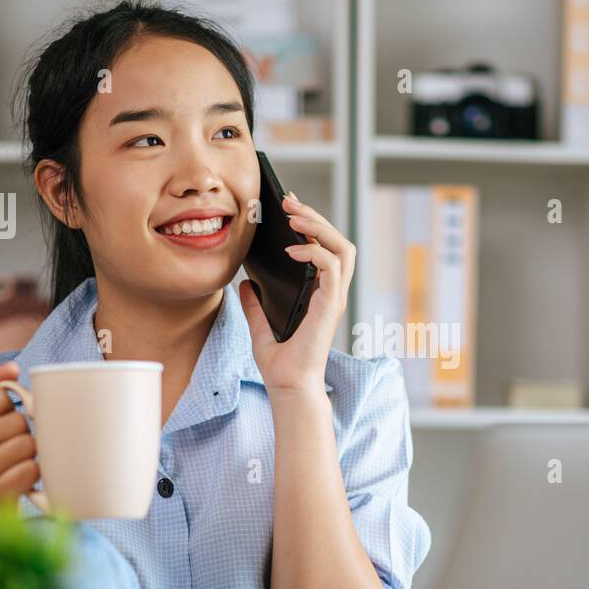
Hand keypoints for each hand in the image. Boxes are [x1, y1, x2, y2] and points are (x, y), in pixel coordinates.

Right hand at [0, 361, 38, 506]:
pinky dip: (33, 474)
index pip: (1, 396)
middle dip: (22, 433)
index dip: (10, 410)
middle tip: (8, 450)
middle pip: (18, 421)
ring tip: (12, 464)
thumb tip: (12, 367)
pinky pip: (32, 469)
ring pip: (28, 444)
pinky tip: (17, 480)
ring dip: (30, 454)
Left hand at [238, 191, 354, 396]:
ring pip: (342, 248)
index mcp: (319, 296)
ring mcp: (333, 299)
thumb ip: (255, 305)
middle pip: (338, 242)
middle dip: (315, 217)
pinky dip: (313, 252)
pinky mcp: (329, 305)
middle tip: (289, 202)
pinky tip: (292, 250)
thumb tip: (246, 283)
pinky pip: (330, 266)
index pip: (326, 250)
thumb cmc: (281, 364)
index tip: (289, 209)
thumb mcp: (259, 326)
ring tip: (294, 217)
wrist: (288, 386)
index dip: (311, 225)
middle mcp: (331, 294)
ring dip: (319, 227)